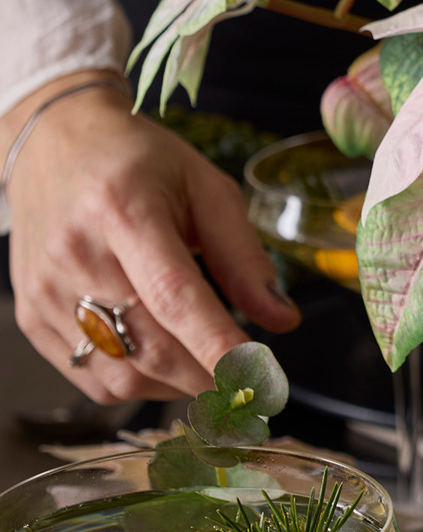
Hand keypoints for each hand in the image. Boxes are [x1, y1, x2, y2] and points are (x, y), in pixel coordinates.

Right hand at [4, 73, 299, 401]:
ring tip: (206, 367)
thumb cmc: (139, 162)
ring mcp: (45, 289)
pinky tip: (164, 364)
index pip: (173, 293)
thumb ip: (243, 254)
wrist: (55, 144)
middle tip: (248, 384)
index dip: (215, 343)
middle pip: (147, 344)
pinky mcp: (30, 314)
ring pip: (119, 374)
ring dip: (175, 387)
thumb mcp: (206, 187)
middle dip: (206, 377)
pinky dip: (137, 385)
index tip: (253, 378)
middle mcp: (76, 252)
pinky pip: (89, 377)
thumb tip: (282, 319)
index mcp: (124, 208)